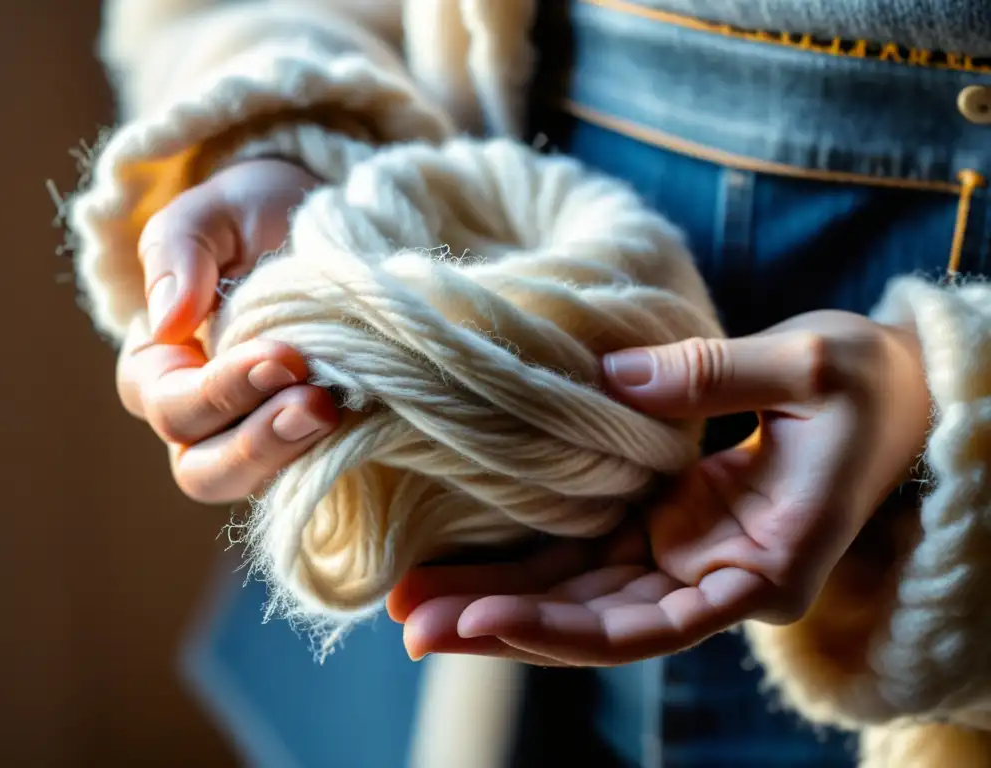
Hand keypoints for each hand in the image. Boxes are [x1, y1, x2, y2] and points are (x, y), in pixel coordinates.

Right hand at [115, 158, 338, 502]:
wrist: (324, 224)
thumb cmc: (254, 217)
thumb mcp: (213, 213)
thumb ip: (178, 251)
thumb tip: (167, 322)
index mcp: (160, 366)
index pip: (169, 405)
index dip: (219, 392)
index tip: (282, 357)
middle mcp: (202, 416)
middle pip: (203, 470)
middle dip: (257, 445)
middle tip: (316, 405)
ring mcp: (257, 435)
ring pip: (255, 485)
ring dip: (295, 457)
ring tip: (338, 414)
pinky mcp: (310, 443)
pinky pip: (310, 474)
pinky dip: (334, 457)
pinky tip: (368, 425)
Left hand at [387, 310, 929, 664]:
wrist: (893, 395)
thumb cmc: (869, 384)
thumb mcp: (813, 364)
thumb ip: (717, 371)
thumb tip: (612, 376)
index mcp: (766, 567)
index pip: (654, 625)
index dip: (565, 631)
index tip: (482, 620)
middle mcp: (716, 577)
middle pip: (596, 622)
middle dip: (503, 624)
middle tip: (410, 621)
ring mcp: (684, 552)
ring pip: (579, 595)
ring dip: (497, 599)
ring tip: (410, 601)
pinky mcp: (663, 521)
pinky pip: (586, 551)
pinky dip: (525, 562)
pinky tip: (463, 561)